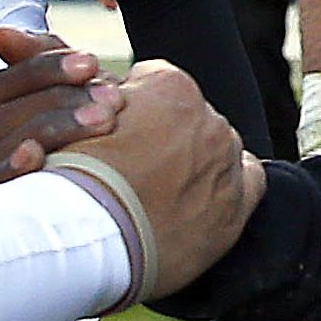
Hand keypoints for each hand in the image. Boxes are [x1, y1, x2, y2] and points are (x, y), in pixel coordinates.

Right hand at [0, 26, 120, 182]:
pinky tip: (36, 154)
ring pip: (6, 138)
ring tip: (103, 121)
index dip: (50, 66)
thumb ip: (43, 56)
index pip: (13, 77)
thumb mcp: (71, 87)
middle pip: (8, 106)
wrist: (105, 184)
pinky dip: (12, 165)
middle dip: (61, 98)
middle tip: (111, 99)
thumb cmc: (82, 126)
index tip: (91, 63)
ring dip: (56, 127)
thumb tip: (1, 35)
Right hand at [54, 60, 261, 301]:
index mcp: (171, 85)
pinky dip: (229, 185)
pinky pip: (249, 180)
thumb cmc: (73, 175)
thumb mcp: (71, 115)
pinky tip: (198, 200)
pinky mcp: (237, 205)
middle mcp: (208, 117)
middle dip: (167, 133)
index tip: (112, 130)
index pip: (153, 81)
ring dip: (196, 161)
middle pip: (188, 116)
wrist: (90, 239)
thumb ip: (99, 93)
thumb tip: (110, 90)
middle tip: (134, 167)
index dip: (129, 106)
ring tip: (159, 191)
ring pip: (217, 148)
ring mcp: (226, 162)